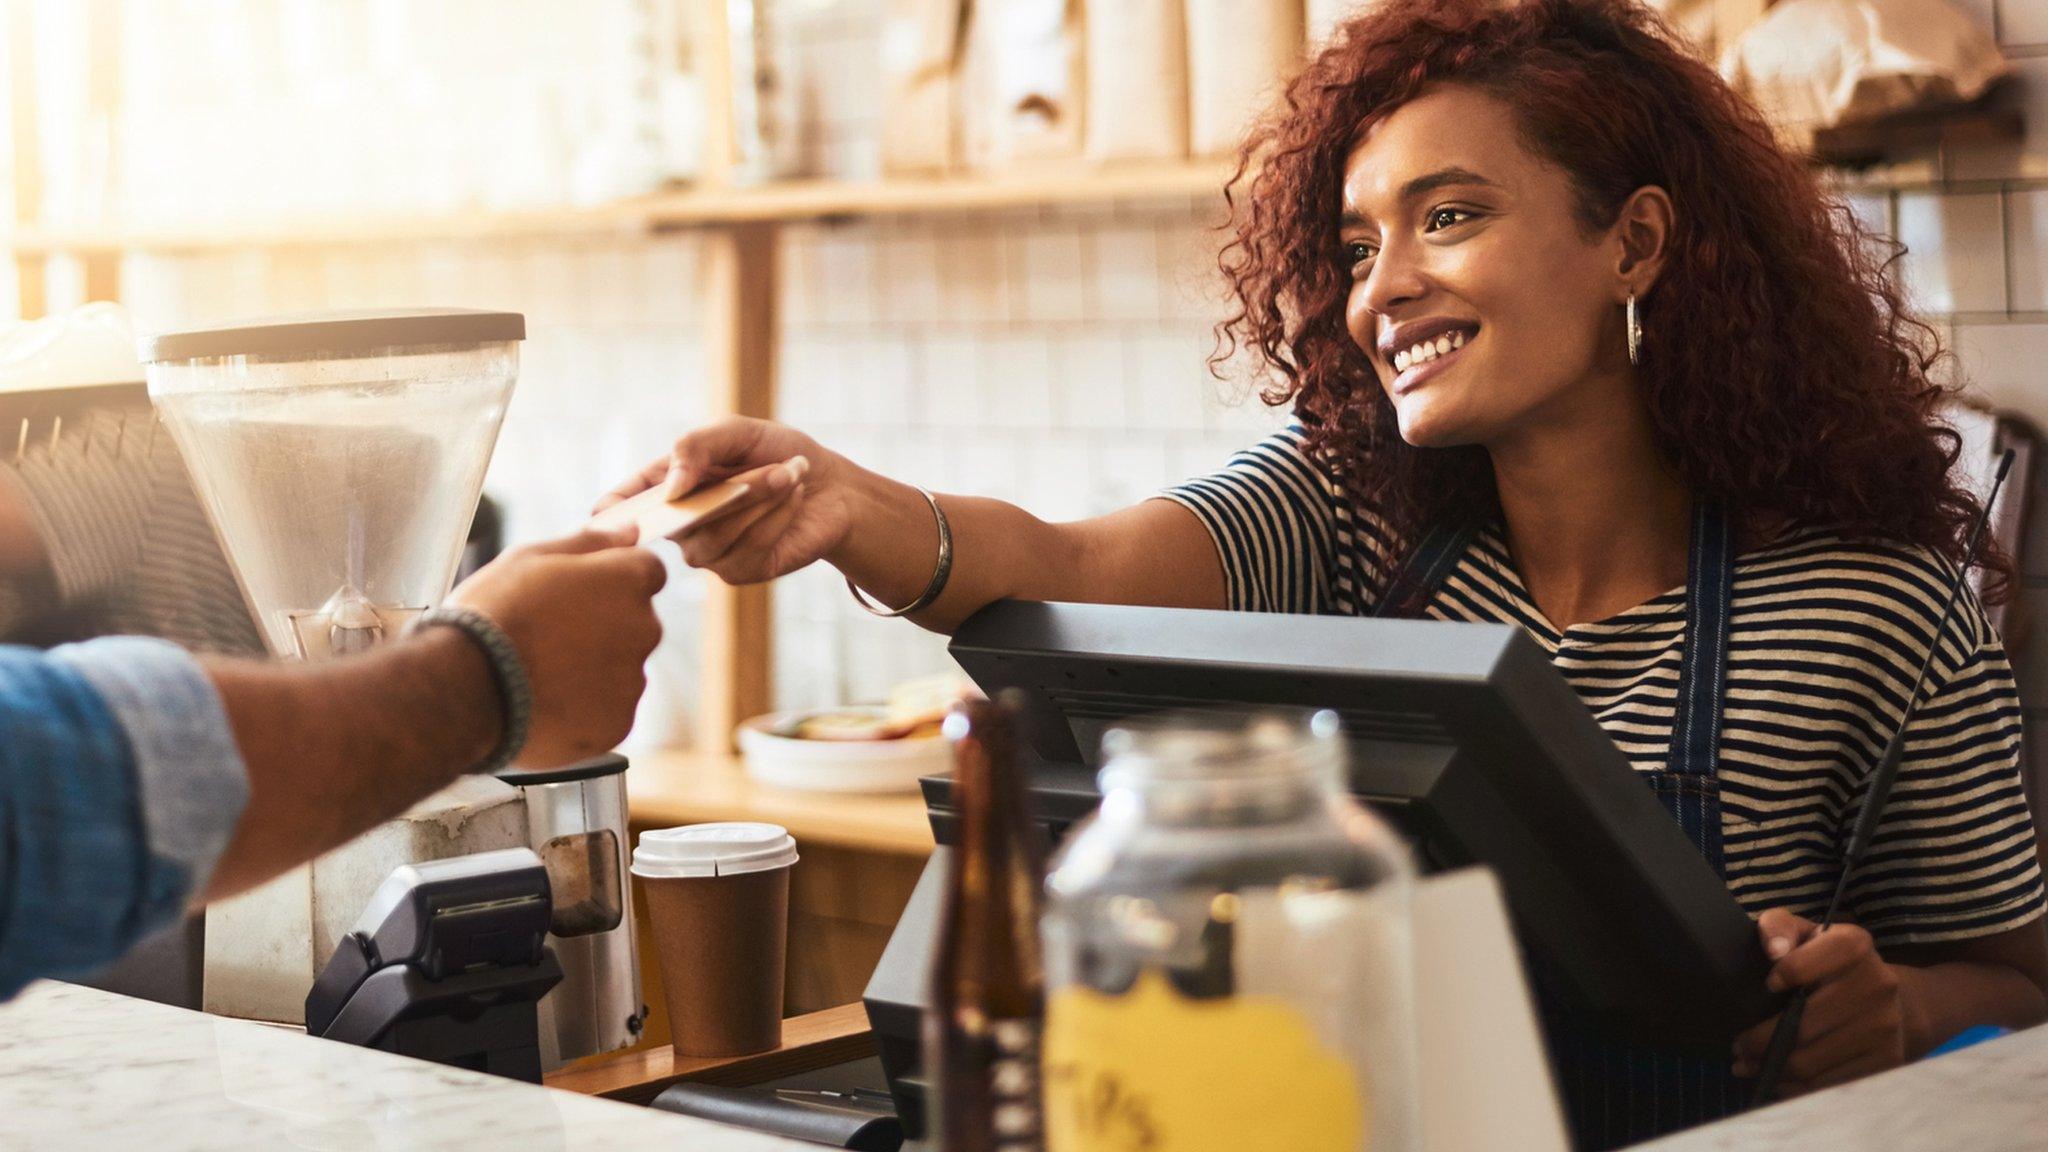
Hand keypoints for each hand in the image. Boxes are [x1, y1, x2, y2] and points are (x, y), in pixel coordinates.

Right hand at [445, 525, 666, 766]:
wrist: (464, 688)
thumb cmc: (493, 614)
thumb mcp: (531, 558)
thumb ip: (590, 542)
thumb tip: (630, 531)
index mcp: (627, 581)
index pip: (647, 570)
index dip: (612, 579)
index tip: (578, 593)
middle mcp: (643, 629)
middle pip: (636, 621)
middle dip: (604, 625)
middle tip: (548, 634)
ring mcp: (632, 680)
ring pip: (621, 668)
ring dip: (593, 668)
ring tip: (539, 672)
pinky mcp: (617, 724)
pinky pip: (608, 710)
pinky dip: (584, 708)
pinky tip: (544, 702)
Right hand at [594, 417, 857, 584]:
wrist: (830, 483)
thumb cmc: (777, 452)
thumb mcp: (736, 433)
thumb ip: (695, 446)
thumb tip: (669, 487)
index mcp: (669, 488)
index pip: (624, 507)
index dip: (610, 515)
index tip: (603, 517)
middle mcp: (682, 527)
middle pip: (679, 520)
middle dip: (728, 490)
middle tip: (771, 465)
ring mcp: (709, 553)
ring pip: (715, 537)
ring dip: (758, 501)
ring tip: (790, 474)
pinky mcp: (742, 571)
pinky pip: (748, 550)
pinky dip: (775, 519)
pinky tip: (793, 499)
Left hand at [1732, 909, 1908, 1095]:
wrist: (1888, 997)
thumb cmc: (1829, 962)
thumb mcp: (1804, 933)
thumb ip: (1778, 927)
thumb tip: (1773, 950)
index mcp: (1854, 946)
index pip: (1800, 966)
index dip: (1780, 977)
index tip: (1766, 986)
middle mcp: (1877, 986)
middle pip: (1800, 1026)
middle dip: (1758, 1040)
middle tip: (1738, 1046)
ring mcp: (1884, 1028)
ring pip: (1810, 1062)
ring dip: (1770, 1068)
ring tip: (1748, 1064)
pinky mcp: (1886, 1062)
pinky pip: (1828, 1085)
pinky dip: (1795, 1088)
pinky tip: (1777, 1079)